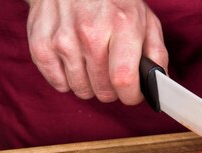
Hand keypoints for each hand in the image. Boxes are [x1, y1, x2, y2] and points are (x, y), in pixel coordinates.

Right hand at [26, 0, 167, 103]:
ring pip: (82, 90)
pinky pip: (59, 85)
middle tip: (110, 72)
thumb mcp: (143, 18)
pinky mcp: (42, 46)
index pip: (125, 80)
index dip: (131, 95)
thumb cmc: (111, 3)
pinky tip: (73, 60)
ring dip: (89, 83)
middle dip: (111, 89)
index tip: (131, 94)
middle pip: (103, 91)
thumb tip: (159, 84)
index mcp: (122, 25)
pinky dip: (67, 79)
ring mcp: (63, 40)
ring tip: (90, 62)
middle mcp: (91, 32)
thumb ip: (156, 53)